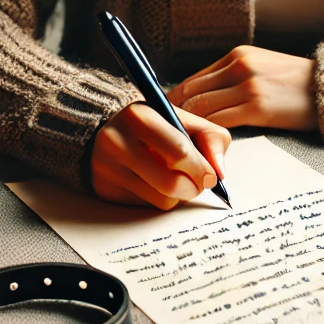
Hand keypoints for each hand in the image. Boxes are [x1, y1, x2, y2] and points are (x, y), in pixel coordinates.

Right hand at [91, 102, 230, 210]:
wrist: (112, 131)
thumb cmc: (157, 127)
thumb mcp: (186, 120)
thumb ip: (211, 139)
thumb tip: (218, 173)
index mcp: (138, 116)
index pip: (179, 152)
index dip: (201, 169)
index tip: (210, 176)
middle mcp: (116, 141)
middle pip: (171, 183)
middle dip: (193, 188)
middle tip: (197, 183)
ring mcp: (106, 168)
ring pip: (162, 200)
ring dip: (178, 196)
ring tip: (173, 178)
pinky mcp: (104, 189)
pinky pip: (147, 208)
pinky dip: (159, 199)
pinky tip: (153, 183)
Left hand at [167, 46, 318, 130]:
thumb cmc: (297, 85)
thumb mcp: (262, 69)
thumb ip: (233, 79)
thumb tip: (203, 100)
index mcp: (237, 56)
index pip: (193, 80)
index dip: (174, 101)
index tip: (166, 119)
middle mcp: (239, 66)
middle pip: (191, 92)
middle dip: (174, 116)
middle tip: (165, 136)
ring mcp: (247, 86)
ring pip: (200, 108)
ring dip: (188, 128)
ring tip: (180, 144)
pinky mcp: (257, 107)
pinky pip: (219, 122)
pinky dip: (206, 135)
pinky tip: (202, 146)